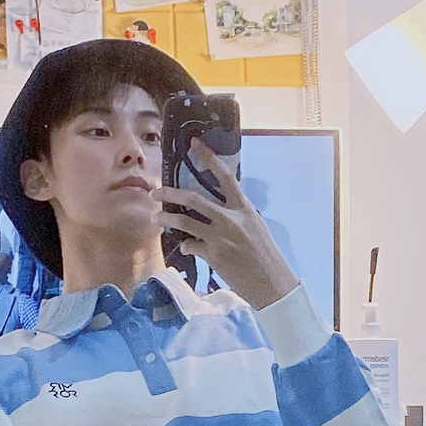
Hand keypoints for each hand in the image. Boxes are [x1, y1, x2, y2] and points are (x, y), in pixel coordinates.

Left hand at [154, 138, 298, 309]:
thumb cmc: (263, 253)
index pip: (225, 176)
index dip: (208, 157)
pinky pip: (190, 245)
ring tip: (157, 218)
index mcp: (243, 207)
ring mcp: (220, 238)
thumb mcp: (254, 225)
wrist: (270, 282)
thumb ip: (235, 214)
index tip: (195, 144)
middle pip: (193, 199)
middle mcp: (231, 219)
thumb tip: (215, 208)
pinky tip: (185, 247)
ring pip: (185, 222)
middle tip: (156, 193)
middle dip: (170, 194)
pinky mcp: (213, 256)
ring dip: (167, 219)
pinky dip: (185, 245)